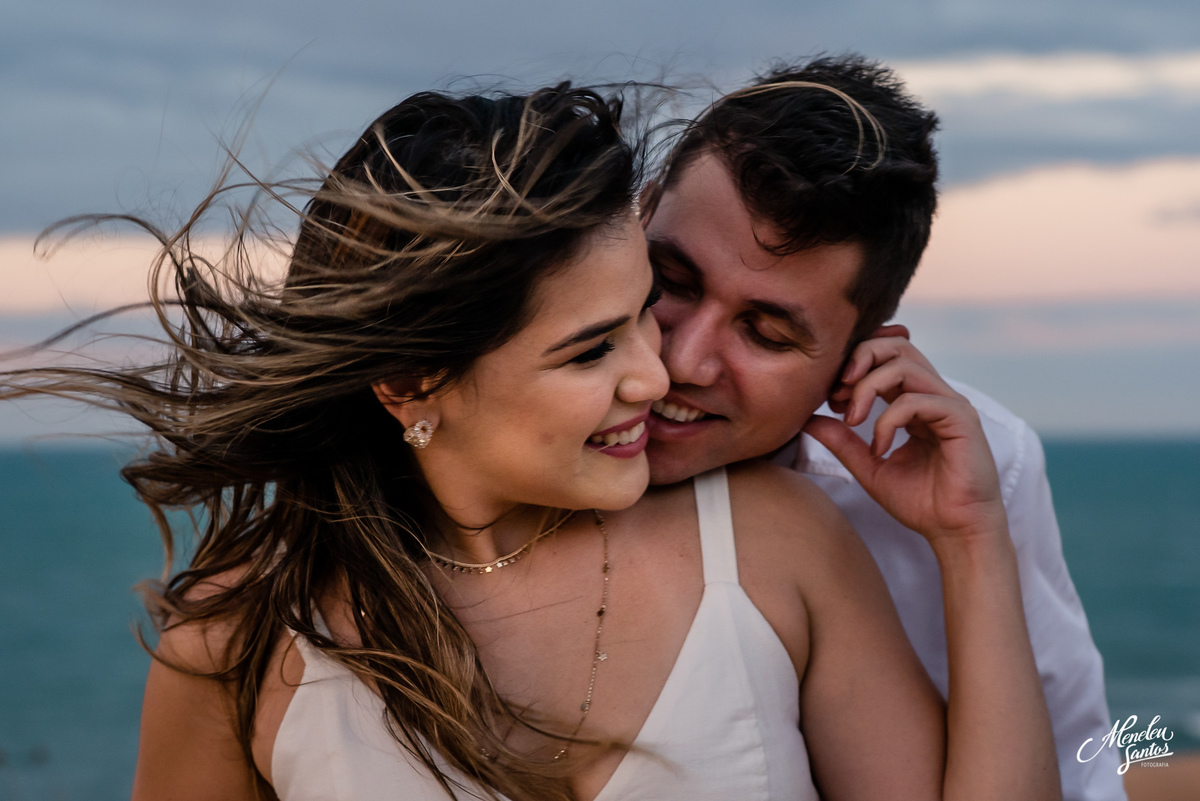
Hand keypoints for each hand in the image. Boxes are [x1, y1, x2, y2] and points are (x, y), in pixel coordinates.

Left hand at [806, 336, 1006, 546]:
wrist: (956, 532)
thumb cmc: (920, 502)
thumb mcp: (869, 466)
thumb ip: (841, 441)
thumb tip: (807, 418)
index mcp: (914, 401)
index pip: (884, 358)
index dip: (852, 367)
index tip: (829, 398)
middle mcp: (934, 395)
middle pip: (897, 345)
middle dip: (859, 358)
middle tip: (836, 392)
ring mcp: (950, 403)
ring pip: (905, 365)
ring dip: (868, 387)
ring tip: (852, 419)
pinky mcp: (961, 418)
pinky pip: (917, 400)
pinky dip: (888, 420)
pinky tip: (879, 448)